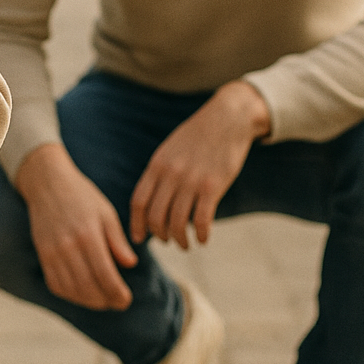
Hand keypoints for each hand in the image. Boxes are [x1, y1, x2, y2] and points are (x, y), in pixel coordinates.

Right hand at [15, 143, 138, 309]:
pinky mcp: (42, 254)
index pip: (105, 274)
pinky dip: (70, 294)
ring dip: (88, 301)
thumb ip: (117, 241)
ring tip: (102, 301)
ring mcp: (52, 252)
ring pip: (71, 289)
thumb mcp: (106, 213)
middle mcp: (68, 246)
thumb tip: (130, 264)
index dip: (117, 293)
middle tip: (118, 303)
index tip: (126, 300)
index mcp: (88, 234)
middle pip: (87, 286)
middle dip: (105, 301)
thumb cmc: (82, 196)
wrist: (47, 183)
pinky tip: (82, 293)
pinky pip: (55, 284)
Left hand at [130, 80, 269, 248]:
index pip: (138, 202)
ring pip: (177, 222)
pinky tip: (204, 239)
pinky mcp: (213, 186)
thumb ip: (159, 173)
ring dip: (180, 239)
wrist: (227, 118)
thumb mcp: (169, 150)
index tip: (140, 239)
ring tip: (186, 244)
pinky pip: (202, 219)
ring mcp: (191, 181)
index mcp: (157, 165)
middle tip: (168, 241)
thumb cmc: (197, 137)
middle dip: (160, 235)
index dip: (137, 225)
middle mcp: (170, 174)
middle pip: (156, 216)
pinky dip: (201, 234)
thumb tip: (150, 201)